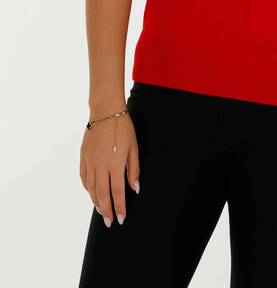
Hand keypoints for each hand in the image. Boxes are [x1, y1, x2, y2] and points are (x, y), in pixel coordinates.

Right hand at [79, 111, 139, 227]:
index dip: (119, 207)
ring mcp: (90, 162)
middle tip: (110, 223)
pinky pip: (84, 178)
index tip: (121, 219)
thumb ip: (133, 169)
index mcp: (114, 164)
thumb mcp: (134, 147)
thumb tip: (135, 188)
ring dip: (97, 202)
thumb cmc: (123, 128)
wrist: (105, 112)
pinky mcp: (83, 157)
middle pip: (102, 195)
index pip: (117, 192)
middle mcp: (100, 166)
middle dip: (106, 211)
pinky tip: (92, 193)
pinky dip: (88, 188)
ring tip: (102, 212)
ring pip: (91, 189)